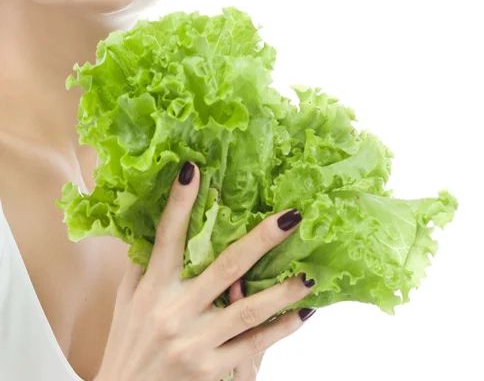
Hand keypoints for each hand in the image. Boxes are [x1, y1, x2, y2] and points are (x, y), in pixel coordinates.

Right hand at [96, 162, 314, 380]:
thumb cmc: (127, 343)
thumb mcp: (126, 301)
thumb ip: (143, 265)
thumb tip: (157, 227)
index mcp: (153, 288)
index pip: (167, 237)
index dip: (179, 203)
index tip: (193, 170)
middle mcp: (175, 311)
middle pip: (225, 267)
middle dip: (261, 240)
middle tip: (291, 217)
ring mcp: (195, 342)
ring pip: (248, 310)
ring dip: (283, 291)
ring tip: (310, 274)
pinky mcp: (210, 369)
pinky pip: (253, 346)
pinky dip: (281, 330)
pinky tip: (302, 315)